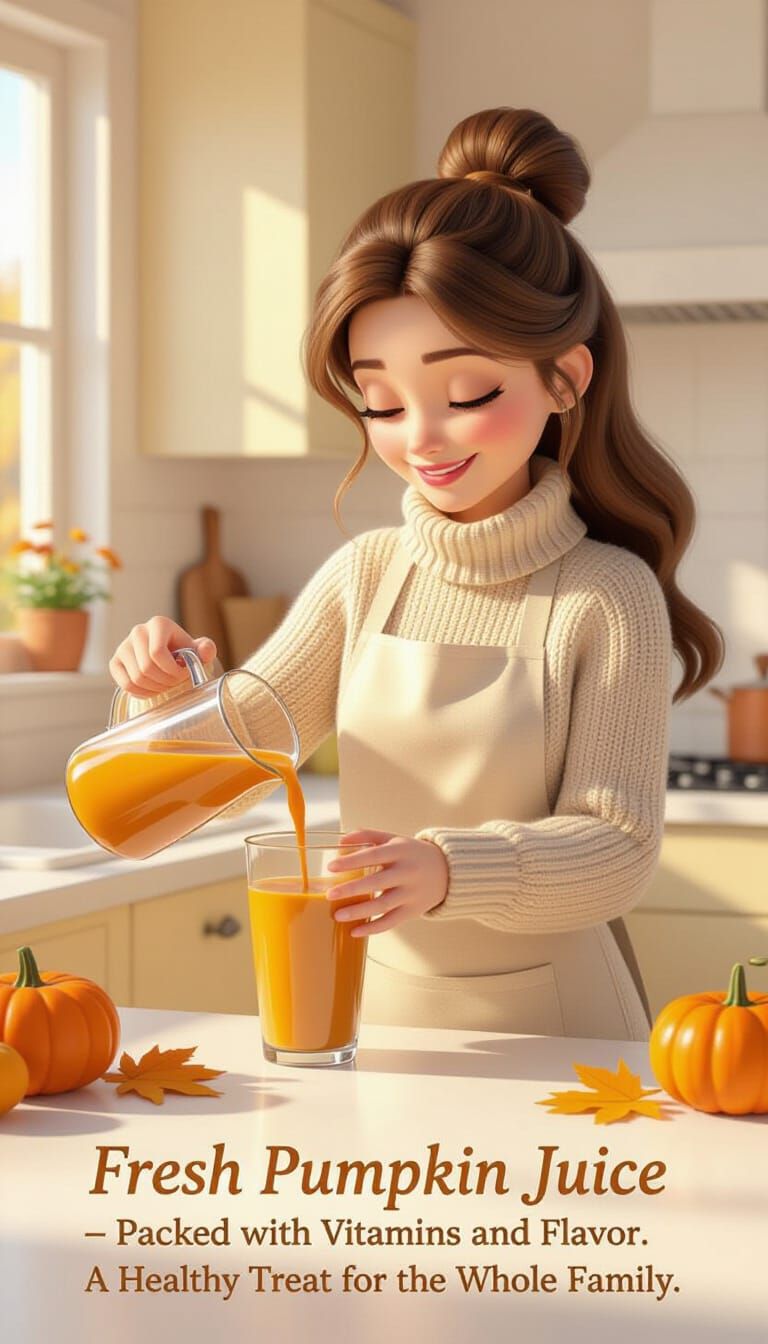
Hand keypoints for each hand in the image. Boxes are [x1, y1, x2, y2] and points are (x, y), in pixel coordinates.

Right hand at [109, 615, 216, 696]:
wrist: (170, 656)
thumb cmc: (185, 653)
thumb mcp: (198, 650)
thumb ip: (206, 649)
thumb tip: (205, 651)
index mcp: (158, 624)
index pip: (157, 653)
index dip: (172, 670)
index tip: (184, 674)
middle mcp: (138, 631)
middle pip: (146, 667)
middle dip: (165, 681)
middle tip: (176, 683)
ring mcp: (123, 647)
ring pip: (136, 678)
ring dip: (155, 689)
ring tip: (166, 685)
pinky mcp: (115, 662)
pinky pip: (125, 685)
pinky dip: (141, 693)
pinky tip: (153, 689)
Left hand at [325, 829, 448, 935]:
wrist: (448, 870)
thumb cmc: (411, 853)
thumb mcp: (394, 839)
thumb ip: (367, 836)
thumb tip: (340, 841)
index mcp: (399, 851)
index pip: (372, 855)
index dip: (351, 861)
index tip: (331, 866)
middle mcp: (407, 872)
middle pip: (377, 882)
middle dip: (351, 889)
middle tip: (330, 895)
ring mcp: (411, 893)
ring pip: (383, 905)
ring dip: (359, 912)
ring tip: (337, 915)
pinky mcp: (413, 910)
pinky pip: (391, 922)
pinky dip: (372, 928)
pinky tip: (354, 931)